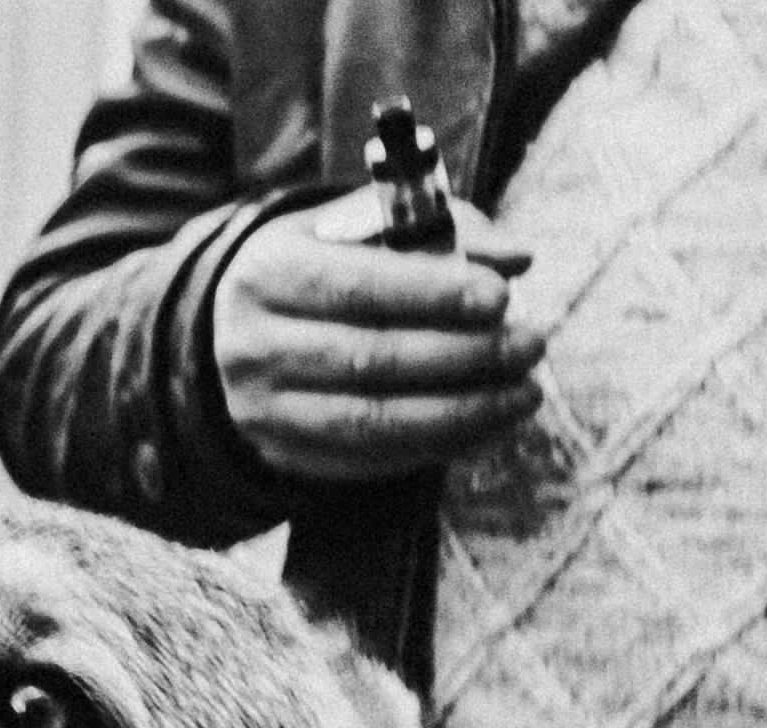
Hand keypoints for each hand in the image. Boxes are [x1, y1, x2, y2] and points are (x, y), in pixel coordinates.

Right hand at [209, 186, 540, 488]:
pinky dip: (437, 446)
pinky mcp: (285, 455)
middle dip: (463, 355)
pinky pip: (369, 461)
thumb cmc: (323, 264)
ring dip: (461, 413)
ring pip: (372, 421)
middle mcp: (254, 346)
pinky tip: (488, 426)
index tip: (501, 296)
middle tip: (530, 345)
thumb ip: (439, 230)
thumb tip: (517, 258)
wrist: (236, 330)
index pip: (357, 287)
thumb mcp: (363, 228)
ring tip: (523, 394)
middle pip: (369, 359)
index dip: (433, 294)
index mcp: (269, 273)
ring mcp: (264, 410)